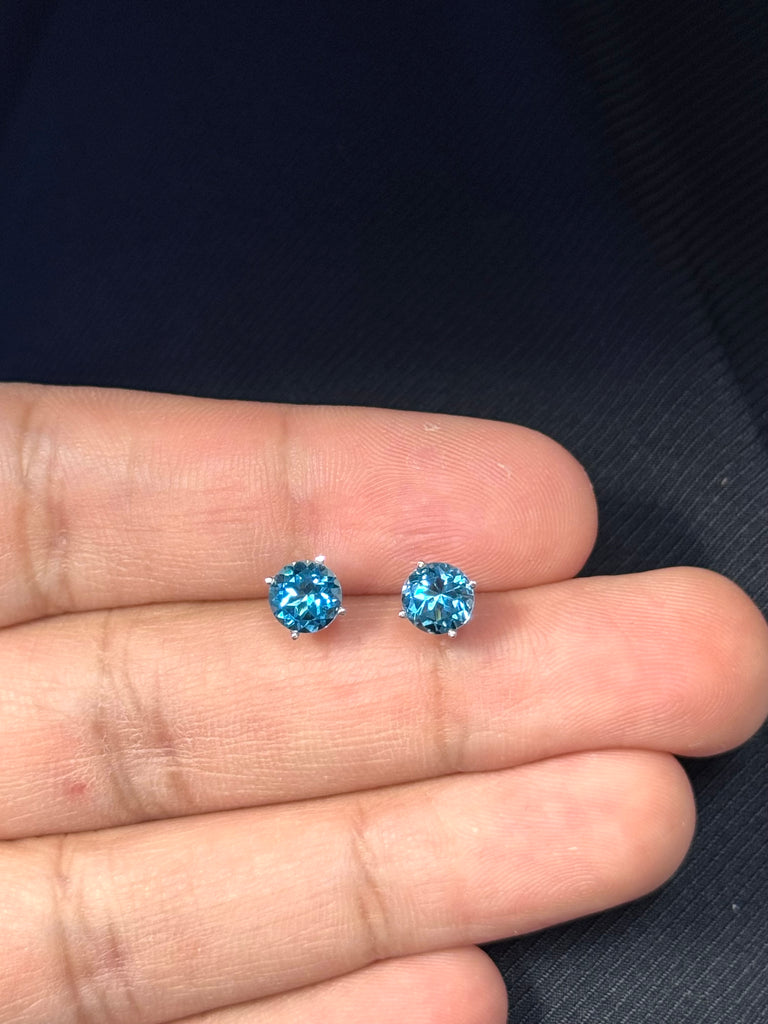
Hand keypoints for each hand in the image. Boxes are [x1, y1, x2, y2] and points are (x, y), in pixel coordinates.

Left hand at [1, 385, 765, 1023]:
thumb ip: (28, 489)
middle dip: (445, 678)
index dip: (312, 499)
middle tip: (675, 647)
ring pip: (201, 884)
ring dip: (428, 857)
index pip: (104, 513)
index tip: (522, 501)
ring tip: (632, 810)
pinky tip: (458, 983)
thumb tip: (264, 503)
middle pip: (205, 703)